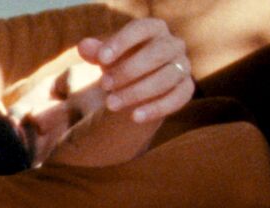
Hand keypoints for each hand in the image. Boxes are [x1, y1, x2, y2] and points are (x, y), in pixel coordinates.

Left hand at [77, 17, 193, 122]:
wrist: (135, 85)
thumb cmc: (119, 63)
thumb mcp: (106, 57)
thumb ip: (96, 52)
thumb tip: (84, 46)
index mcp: (153, 28)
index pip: (141, 29)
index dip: (122, 42)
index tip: (101, 59)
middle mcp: (173, 44)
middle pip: (157, 54)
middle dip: (129, 70)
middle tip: (104, 85)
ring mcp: (183, 66)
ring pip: (166, 78)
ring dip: (137, 92)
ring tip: (111, 104)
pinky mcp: (186, 88)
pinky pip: (178, 98)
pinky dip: (156, 108)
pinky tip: (134, 117)